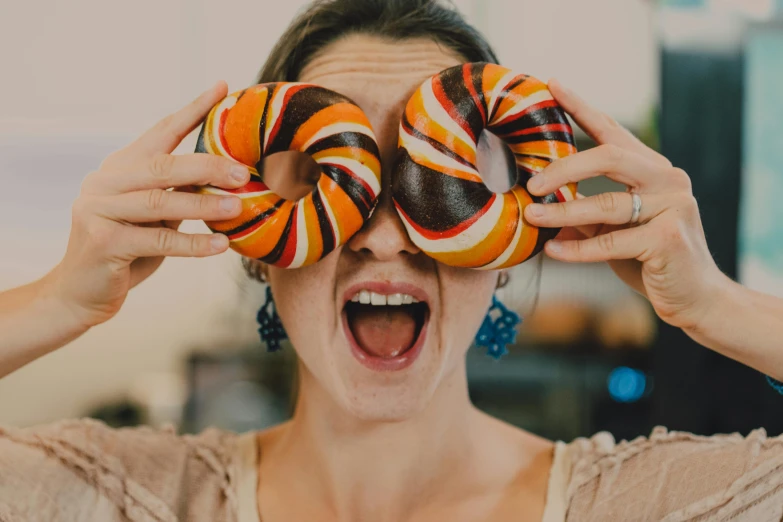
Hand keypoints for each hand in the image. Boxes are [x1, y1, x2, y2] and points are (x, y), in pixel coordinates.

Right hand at [48, 81, 249, 327]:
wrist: (81, 291)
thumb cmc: (127, 250)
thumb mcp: (155, 217)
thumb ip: (178, 193)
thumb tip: (227, 177)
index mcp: (121, 167)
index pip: (161, 131)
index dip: (192, 110)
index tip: (222, 88)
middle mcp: (106, 181)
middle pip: (163, 166)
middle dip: (207, 166)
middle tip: (242, 172)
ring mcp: (99, 210)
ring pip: (160, 202)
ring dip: (204, 206)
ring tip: (239, 207)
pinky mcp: (103, 242)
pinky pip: (158, 241)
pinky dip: (193, 244)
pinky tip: (221, 245)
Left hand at [523, 79, 728, 331]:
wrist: (695, 297)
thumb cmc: (649, 259)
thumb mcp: (613, 230)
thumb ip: (584, 211)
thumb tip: (538, 203)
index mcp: (652, 168)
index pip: (612, 132)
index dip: (580, 108)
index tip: (551, 86)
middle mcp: (666, 178)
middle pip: (609, 157)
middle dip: (565, 167)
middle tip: (532, 181)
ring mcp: (672, 206)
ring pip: (606, 204)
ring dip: (563, 213)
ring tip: (531, 216)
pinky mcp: (669, 239)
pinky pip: (612, 242)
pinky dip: (578, 249)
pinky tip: (552, 251)